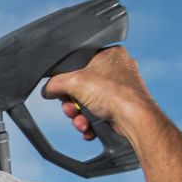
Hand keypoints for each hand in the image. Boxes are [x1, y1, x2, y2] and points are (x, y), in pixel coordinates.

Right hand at [41, 46, 155, 142]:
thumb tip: (47, 90)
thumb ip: (54, 83)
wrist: (135, 119)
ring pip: (87, 102)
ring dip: (78, 116)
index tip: (61, 90)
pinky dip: (89, 122)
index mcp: (110, 54)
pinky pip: (97, 112)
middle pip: (80, 86)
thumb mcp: (73, 82)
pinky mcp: (120, 106)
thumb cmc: (114, 94)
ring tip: (81, 122)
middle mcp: (117, 69)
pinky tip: (89, 127)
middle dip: (71, 103)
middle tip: (70, 109)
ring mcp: (119, 89)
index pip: (78, 63)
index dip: (66, 78)